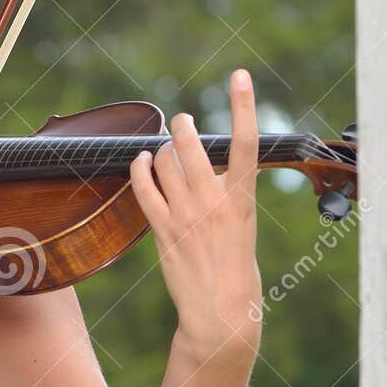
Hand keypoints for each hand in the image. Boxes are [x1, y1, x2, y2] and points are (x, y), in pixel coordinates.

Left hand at [128, 68, 262, 362]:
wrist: (220, 312)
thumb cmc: (236, 270)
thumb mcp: (243, 225)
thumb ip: (229, 194)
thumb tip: (212, 169)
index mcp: (243, 199)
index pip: (247, 142)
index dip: (243, 104)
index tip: (240, 75)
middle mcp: (214, 201)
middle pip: (191, 144)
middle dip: (182, 126)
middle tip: (181, 122)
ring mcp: (186, 215)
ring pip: (165, 163)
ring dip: (162, 152)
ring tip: (164, 153)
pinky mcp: (163, 230)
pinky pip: (144, 189)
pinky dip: (139, 170)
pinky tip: (139, 162)